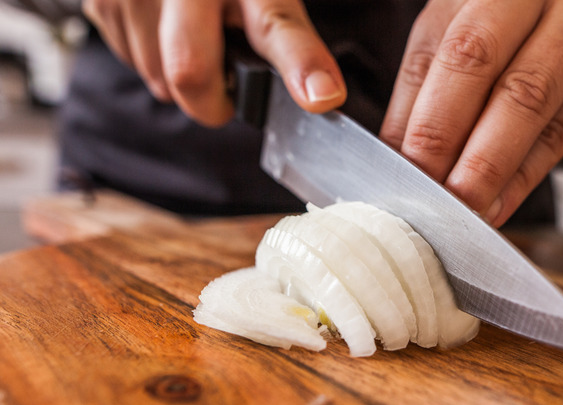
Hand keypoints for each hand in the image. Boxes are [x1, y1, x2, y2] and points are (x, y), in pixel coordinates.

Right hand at [82, 0, 346, 125]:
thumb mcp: (268, 1)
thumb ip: (293, 47)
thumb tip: (323, 96)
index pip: (276, 27)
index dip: (300, 64)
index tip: (323, 96)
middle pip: (190, 75)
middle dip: (210, 101)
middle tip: (225, 85)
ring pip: (157, 79)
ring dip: (178, 79)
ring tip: (193, 40)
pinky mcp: (102, 1)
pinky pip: (131, 62)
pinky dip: (151, 60)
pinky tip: (165, 30)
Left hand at [380, 0, 562, 225]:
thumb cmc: (493, 28)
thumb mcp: (444, 39)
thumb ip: (420, 94)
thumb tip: (397, 161)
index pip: (464, 52)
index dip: (436, 117)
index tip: (412, 170)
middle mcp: (552, 1)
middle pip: (513, 82)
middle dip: (473, 152)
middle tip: (444, 199)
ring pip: (542, 111)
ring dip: (500, 171)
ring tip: (470, 209)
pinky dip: (525, 177)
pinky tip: (499, 203)